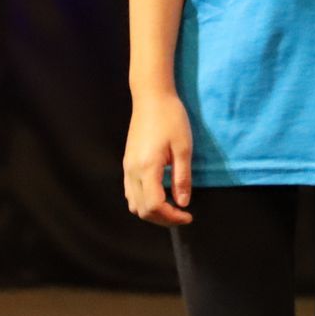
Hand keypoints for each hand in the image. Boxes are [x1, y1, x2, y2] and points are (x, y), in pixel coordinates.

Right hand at [124, 92, 193, 224]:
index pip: (154, 206)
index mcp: (147, 168)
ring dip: (151, 211)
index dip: (171, 217)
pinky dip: (143, 201)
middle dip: (162, 218)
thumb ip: (182, 178)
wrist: (151, 97)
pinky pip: (130, 192)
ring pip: (133, 203)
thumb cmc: (171, 118)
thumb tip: (183, 203)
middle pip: (142, 210)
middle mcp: (132, 171)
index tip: (188, 215)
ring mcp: (127, 168)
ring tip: (171, 208)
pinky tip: (159, 194)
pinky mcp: (127, 163)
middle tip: (181, 215)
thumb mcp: (183, 148)